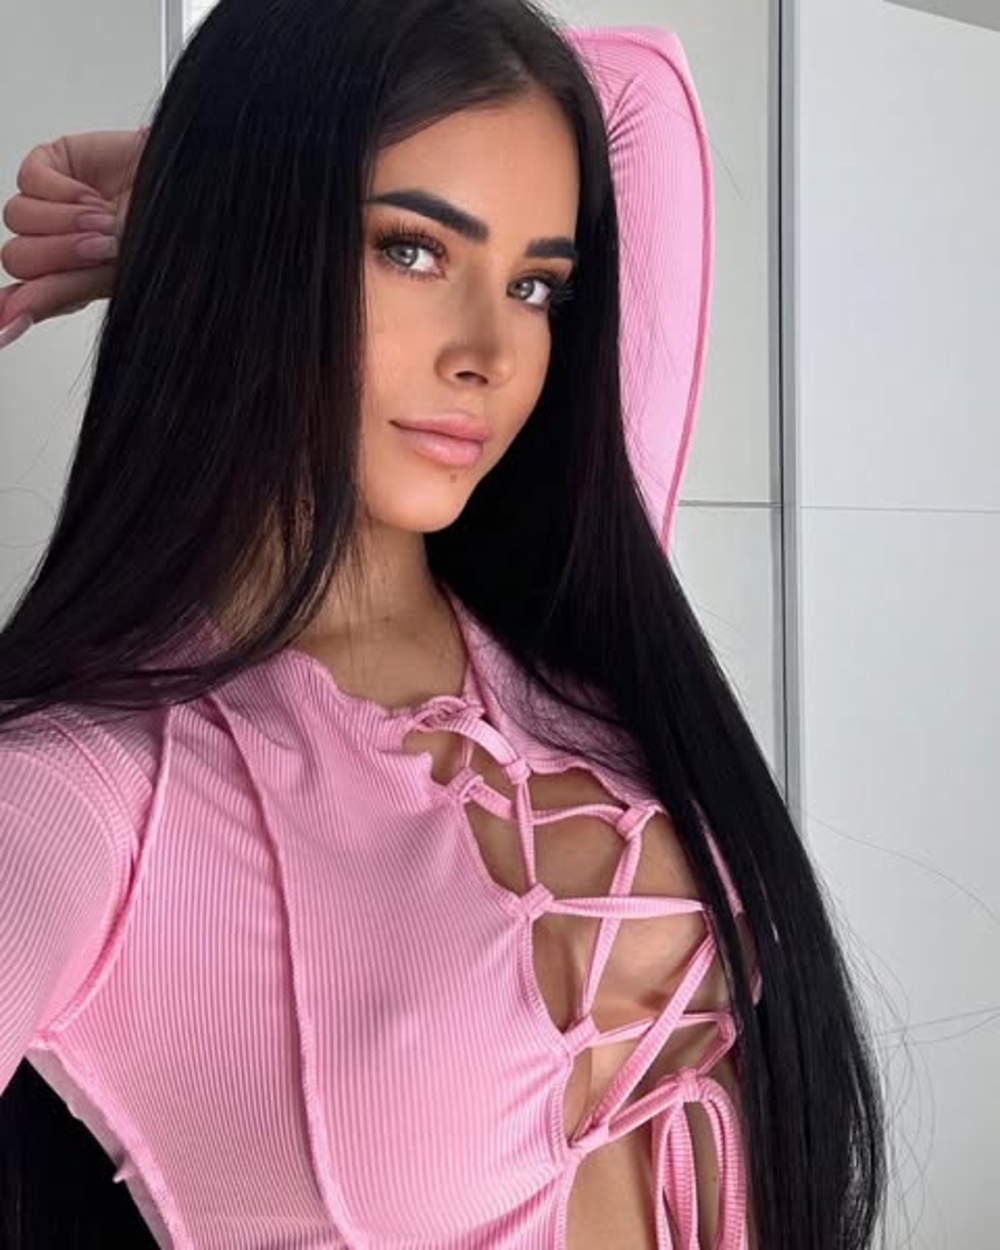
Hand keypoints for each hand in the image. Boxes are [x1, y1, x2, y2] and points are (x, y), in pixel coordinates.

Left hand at [0, 128, 147, 348]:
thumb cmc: (166, 232)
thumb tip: (5, 323)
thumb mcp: (115, 275)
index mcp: (74, 280)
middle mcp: (59, 245)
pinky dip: (64, 192)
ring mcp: (53, 205)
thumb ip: (58, 295)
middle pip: (17, 258)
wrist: (189, 188)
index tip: (4, 325)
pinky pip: (30, 181)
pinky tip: (95, 196)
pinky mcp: (52, 167)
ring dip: (66, 222)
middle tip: (101, 248)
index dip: (13, 307)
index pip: (25, 297)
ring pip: (17, 218)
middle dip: (60, 254)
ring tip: (105, 220)